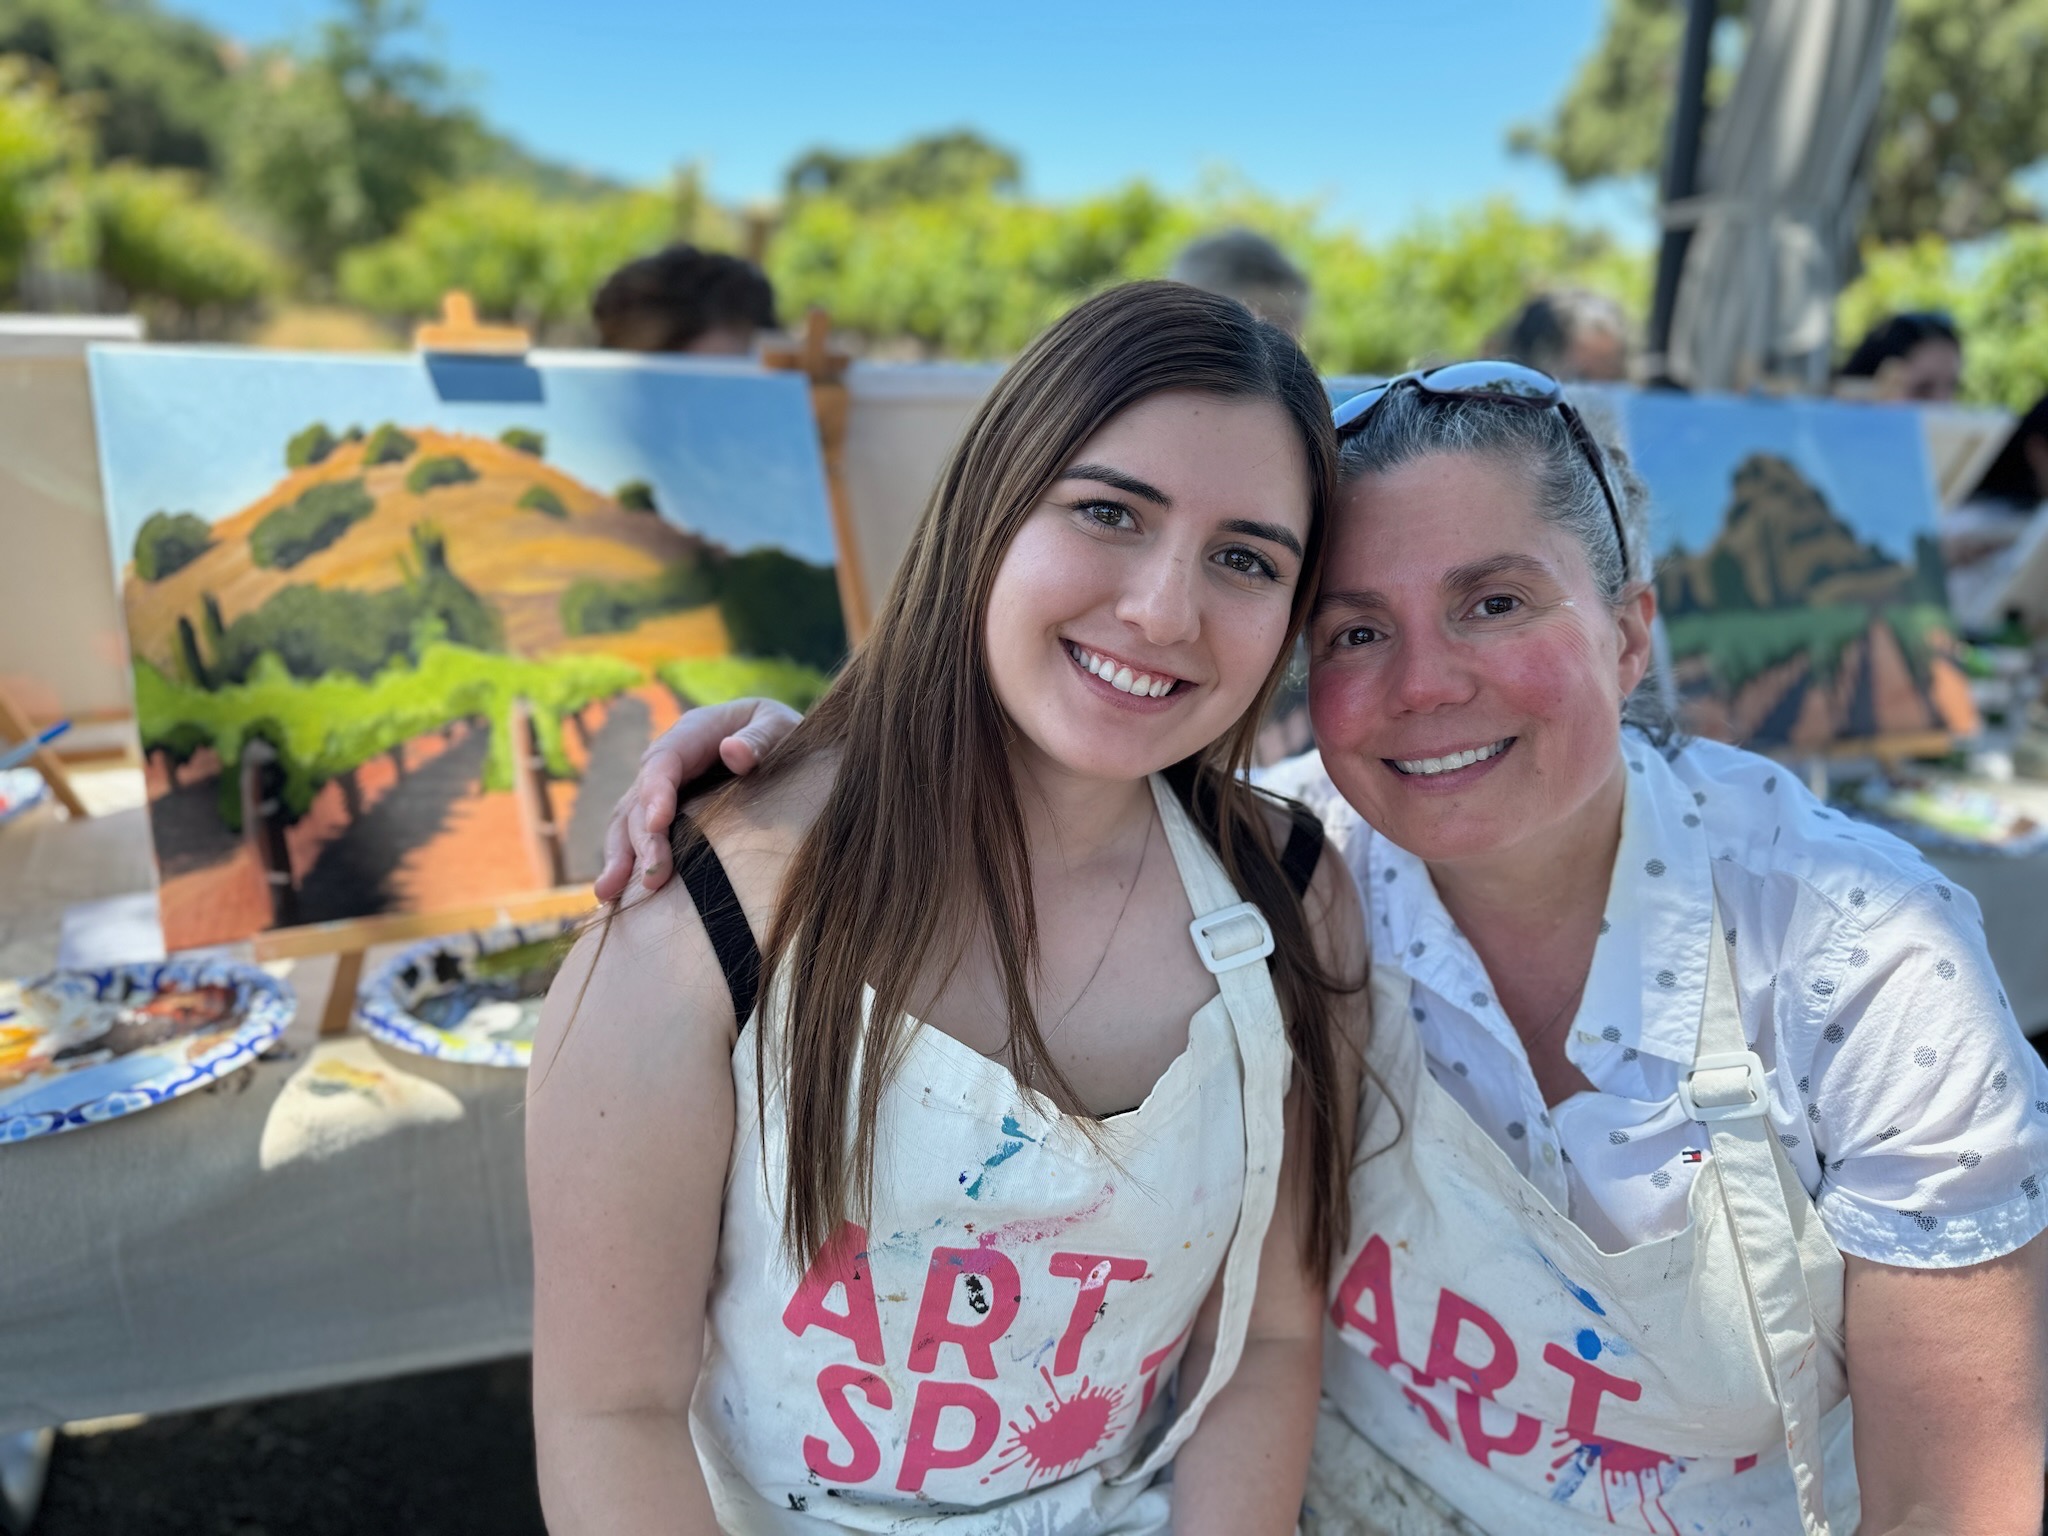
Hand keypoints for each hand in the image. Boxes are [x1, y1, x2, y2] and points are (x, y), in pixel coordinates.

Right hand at [592, 698, 801, 899]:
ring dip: (620, 857)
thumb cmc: (781, 730)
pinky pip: (637, 837)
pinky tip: (613, 894)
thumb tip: (734, 752)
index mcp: (691, 734)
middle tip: (654, 879)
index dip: (656, 792)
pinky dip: (625, 863)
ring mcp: (661, 790)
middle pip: (641, 800)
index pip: (662, 762)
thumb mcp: (778, 724)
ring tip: (609, 892)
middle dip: (643, 839)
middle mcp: (667, 762)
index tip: (659, 823)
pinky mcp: (665, 814)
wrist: (779, 742)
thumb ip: (760, 737)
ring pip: (628, 822)